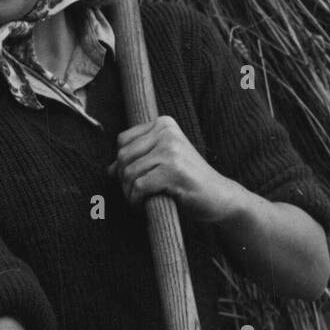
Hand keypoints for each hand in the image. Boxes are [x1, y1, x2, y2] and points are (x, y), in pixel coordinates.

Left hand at [106, 115, 238, 224]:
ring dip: (128, 193)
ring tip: (139, 201)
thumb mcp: (163, 162)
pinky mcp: (173, 170)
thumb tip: (109, 169)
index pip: (123, 140)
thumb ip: (138, 160)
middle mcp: (167, 132)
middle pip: (123, 156)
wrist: (220, 197)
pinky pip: (138, 186)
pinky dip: (135, 201)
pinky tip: (143, 206)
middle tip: (134, 194)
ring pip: (129, 172)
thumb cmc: (188, 181)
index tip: (132, 179)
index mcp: (164, 123)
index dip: (122, 163)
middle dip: (123, 180)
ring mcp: (171, 150)